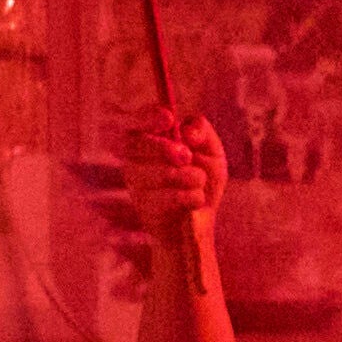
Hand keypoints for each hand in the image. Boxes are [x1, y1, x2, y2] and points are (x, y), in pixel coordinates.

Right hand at [114, 110, 231, 254]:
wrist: (198, 224)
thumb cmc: (201, 181)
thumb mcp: (210, 151)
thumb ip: (202, 131)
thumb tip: (186, 131)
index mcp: (146, 140)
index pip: (131, 121)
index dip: (145, 116)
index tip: (168, 119)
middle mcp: (132, 161)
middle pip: (134, 144)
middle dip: (163, 147)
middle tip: (185, 156)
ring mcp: (136, 186)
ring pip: (160, 173)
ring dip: (190, 177)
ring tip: (198, 182)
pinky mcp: (146, 209)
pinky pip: (171, 197)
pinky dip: (193, 197)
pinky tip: (195, 202)